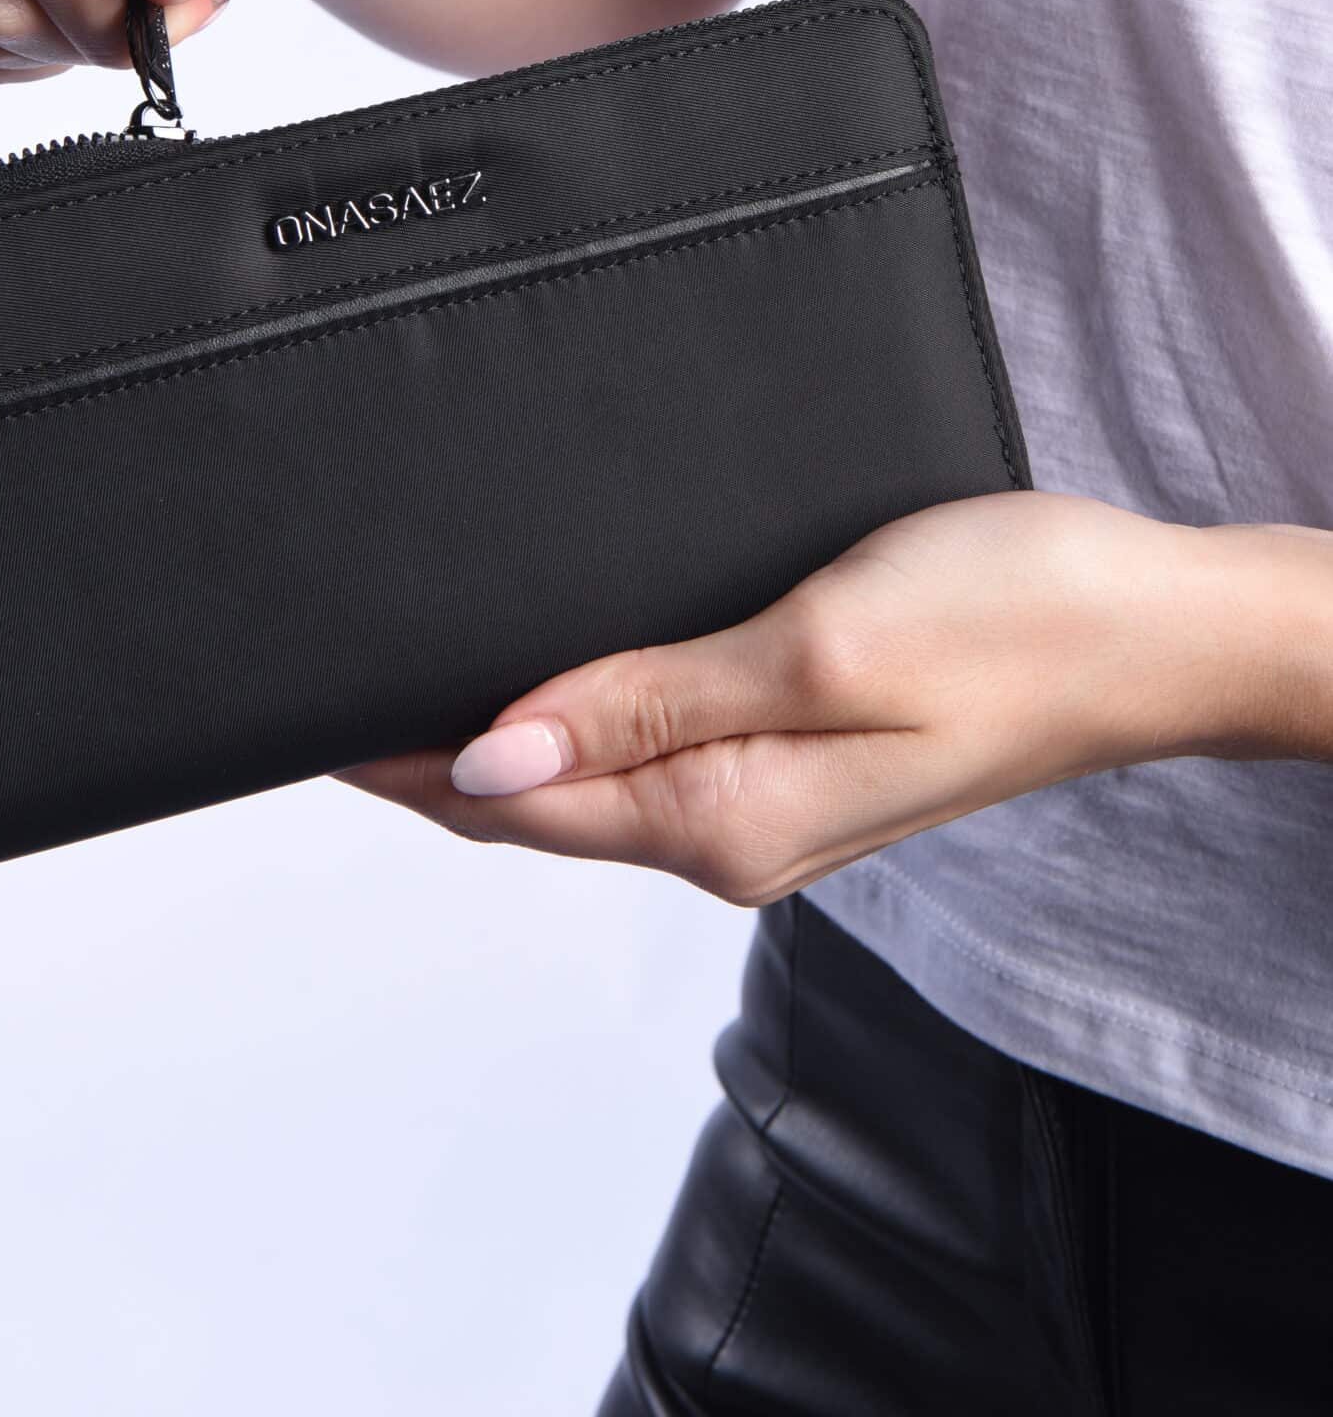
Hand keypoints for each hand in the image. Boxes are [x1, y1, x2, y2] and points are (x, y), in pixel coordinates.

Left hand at [335, 492, 1332, 903]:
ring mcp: (768, 800)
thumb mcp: (821, 651)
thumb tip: (490, 759)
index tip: (297, 707)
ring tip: (401, 664)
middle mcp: (733, 832)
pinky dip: (573, 713)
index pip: (505, 804)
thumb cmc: (1019, 619)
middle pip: (530, 801)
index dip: (389, 757)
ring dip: (491, 727)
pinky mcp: (799, 753)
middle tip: (321, 672)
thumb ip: (651, 706)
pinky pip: (649, 746)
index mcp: (725, 819)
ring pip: (584, 774)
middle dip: (417, 749)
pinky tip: (549, 669)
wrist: (1154, 626)